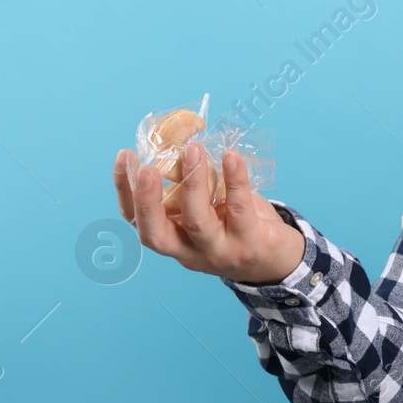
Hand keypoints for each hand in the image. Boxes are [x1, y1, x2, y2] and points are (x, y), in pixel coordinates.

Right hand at [112, 143, 304, 284]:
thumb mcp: (208, 210)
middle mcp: (189, 252)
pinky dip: (234, 181)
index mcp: (173, 240)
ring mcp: (219, 251)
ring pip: (198, 221)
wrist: (276, 260)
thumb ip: (192, 187)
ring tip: (192, 150)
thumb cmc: (235, 226)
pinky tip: (232, 157)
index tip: (125, 157)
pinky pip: (239, 209)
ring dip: (193, 183)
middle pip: (157, 234)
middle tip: (146, 167)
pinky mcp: (250, 243)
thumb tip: (180, 143)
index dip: (126, 192)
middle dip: (147, 201)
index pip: (138, 221)